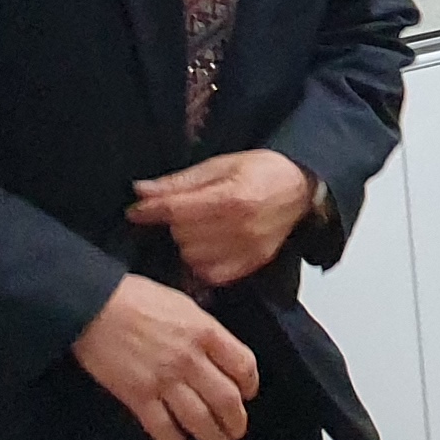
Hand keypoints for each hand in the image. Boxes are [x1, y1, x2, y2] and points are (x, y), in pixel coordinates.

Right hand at [73, 275, 260, 439]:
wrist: (93, 305)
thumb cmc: (137, 297)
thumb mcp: (183, 304)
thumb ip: (204, 328)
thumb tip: (217, 347)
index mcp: (206, 332)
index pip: (243, 365)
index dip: (250, 384)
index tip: (247, 394)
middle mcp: (191, 360)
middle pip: (226, 398)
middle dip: (236, 419)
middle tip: (237, 431)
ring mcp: (164, 380)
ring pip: (198, 417)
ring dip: (212, 437)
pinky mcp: (137, 395)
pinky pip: (161, 426)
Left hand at [128, 150, 318, 288]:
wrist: (303, 188)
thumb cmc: (263, 171)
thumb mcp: (221, 165)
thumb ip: (181, 181)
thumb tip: (142, 191)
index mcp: (232, 198)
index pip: (176, 210)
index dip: (150, 210)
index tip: (136, 211)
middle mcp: (240, 227)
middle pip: (181, 235)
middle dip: (175, 223)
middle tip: (185, 212)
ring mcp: (248, 249)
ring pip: (192, 256)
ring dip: (188, 244)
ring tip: (200, 229)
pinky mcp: (253, 263)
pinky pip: (212, 274)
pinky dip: (203, 262)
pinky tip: (209, 247)